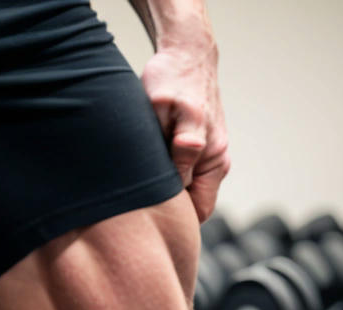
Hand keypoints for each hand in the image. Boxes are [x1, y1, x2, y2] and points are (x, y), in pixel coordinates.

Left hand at [141, 40, 230, 221]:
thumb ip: (181, 146)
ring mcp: (205, 156)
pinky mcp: (193, 149)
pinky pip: (176, 175)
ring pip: (180, 192)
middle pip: (188, 207)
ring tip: (132, 188)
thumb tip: (182, 180)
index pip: (196, 213)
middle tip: (129, 209)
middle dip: (162, 211)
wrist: (184, 56)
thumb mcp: (170, 111)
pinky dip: (158, 178)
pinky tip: (139, 172)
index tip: (142, 218)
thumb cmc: (173, 81)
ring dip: (158, 193)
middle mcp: (213, 162)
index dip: (172, 220)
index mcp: (213, 160)